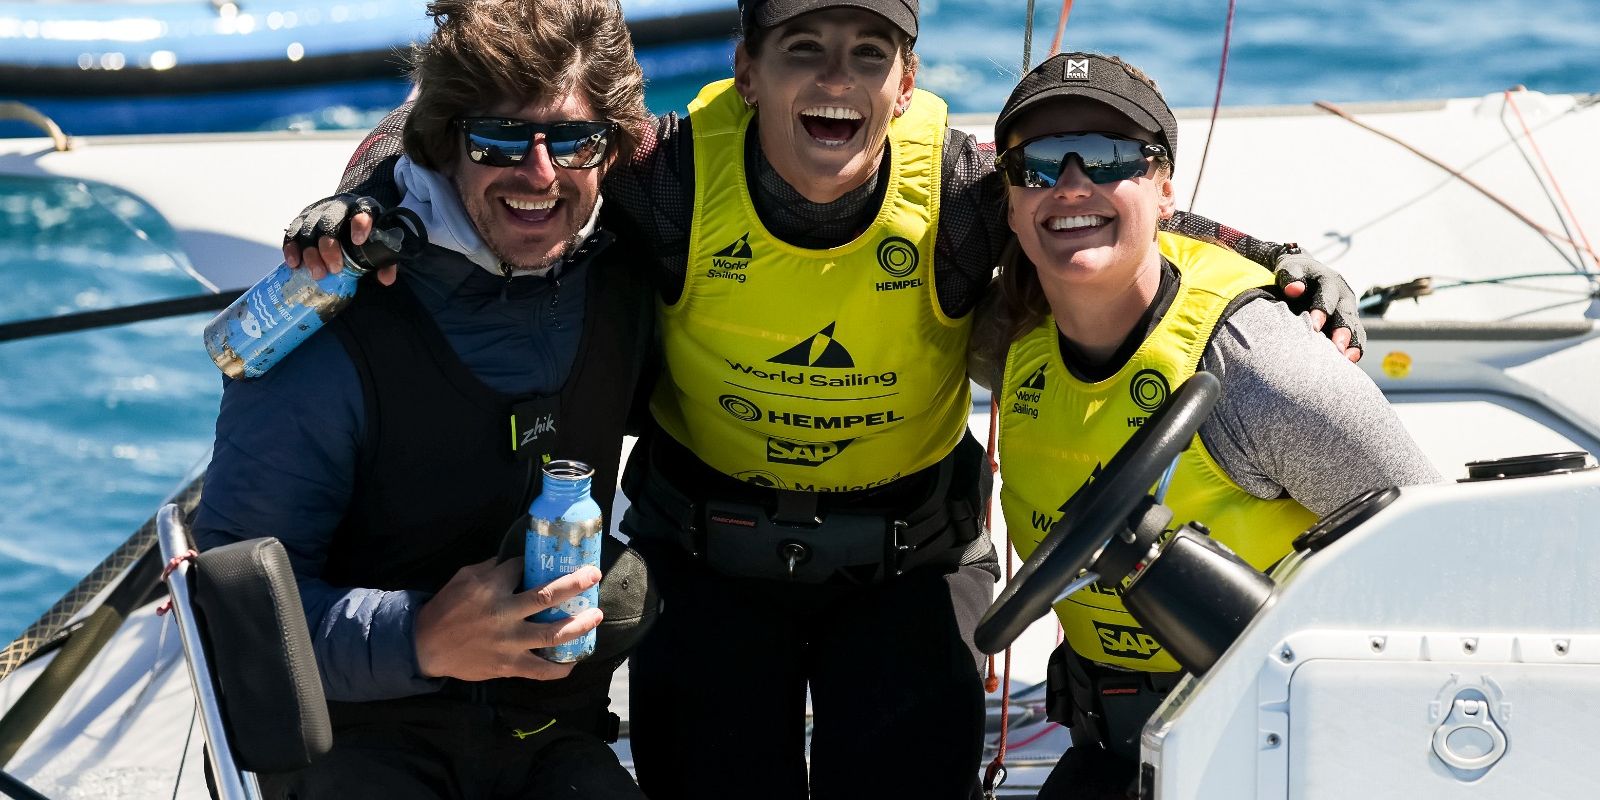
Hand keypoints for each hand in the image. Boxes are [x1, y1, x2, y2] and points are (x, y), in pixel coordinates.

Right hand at [281, 194, 397, 284]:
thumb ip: (386, 259)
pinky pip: (292, 232)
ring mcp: (317, 211)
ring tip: (318, 274)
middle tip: (334, 269)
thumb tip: (386, 279)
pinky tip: (294, 264)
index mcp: (362, 207)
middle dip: (329, 246)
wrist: (349, 214)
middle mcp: (337, 206)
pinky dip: (291, 248)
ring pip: (308, 228)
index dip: (360, 224)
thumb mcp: (380, 241)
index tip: (358, 241)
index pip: (362, 210)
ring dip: (311, 252)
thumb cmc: (367, 231)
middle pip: (329, 221)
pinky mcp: (302, 219)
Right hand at [412, 557, 603, 681]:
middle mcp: (503, 614)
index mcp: (490, 588)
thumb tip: (520, 560)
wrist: (426, 646)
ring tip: (596, 615)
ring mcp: (508, 642)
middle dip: (575, 585)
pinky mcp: (508, 666)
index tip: (550, 561)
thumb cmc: (447, 608)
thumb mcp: (465, 577)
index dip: (539, 563)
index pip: (523, 569)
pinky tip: (574, 661)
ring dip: (579, 625)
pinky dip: (559, 669)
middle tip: (594, 575)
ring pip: (552, 634)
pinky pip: (539, 670)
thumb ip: (493, 569)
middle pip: (547, 597)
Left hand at [1274, 250, 1363, 362]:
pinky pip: (1356, 338)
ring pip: (1355, 329)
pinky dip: (1354, 350)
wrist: (1304, 275)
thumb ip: (1290, 276)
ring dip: (1352, 345)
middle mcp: (1343, 297)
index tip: (1314, 327)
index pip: (1326, 296)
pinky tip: (1348, 364)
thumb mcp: (1291, 269)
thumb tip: (1293, 289)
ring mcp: (1348, 311)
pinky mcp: (1349, 324)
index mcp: (1329, 281)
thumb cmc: (1294, 275)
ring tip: (1346, 360)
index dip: (1322, 311)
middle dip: (1342, 332)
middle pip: (1346, 315)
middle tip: (1336, 349)